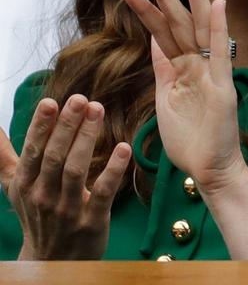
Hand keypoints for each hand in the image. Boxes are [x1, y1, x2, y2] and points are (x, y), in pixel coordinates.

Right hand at [0, 95, 130, 259]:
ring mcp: (66, 209)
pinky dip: (113, 170)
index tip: (52, 101)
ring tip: (98, 111)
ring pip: (75, 170)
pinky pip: (103, 193)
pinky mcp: (91, 220)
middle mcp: (42, 195)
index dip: (41, 126)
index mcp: (25, 184)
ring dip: (87, 139)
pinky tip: (124, 148)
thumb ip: (4, 157)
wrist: (52, 261)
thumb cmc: (36, 214)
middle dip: (67, 126)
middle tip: (82, 99)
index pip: (32, 151)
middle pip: (54, 156)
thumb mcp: (15, 187)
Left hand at [122, 0, 247, 196]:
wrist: (210, 168)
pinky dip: (219, 29)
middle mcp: (198, 64)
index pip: (163, 31)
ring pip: (197, 29)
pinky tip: (218, 5)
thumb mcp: (167, 98)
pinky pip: (219, 54)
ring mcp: (211, 73)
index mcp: (182, 68)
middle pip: (179, 22)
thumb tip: (154, 43)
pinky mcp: (222, 87)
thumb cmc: (189, 139)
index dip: (147, 9)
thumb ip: (163, 69)